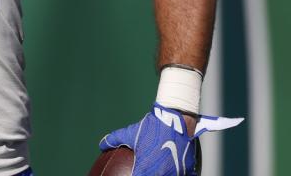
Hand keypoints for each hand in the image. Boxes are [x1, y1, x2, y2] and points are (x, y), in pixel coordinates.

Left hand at [99, 103, 242, 175]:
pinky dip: (180, 175)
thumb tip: (101, 145)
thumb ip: (114, 139)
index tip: (133, 175)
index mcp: (146, 170)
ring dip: (163, 175)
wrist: (176, 120)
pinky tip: (175, 173)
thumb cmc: (151, 127)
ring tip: (158, 172)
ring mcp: (177, 174)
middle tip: (144, 172)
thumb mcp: (130, 133)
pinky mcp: (189, 170)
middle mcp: (162, 174)